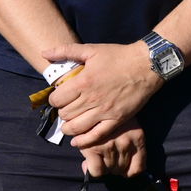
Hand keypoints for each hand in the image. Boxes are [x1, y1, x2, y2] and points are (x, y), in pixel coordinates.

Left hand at [42, 41, 160, 149]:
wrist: (146, 65)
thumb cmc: (118, 56)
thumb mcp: (91, 49)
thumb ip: (65, 51)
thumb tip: (44, 53)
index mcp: (84, 82)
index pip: (57, 99)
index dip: (54, 99)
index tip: (59, 97)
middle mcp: (92, 99)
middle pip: (65, 114)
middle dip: (61, 112)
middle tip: (66, 109)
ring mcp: (104, 111)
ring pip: (76, 127)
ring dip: (68, 128)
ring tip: (68, 124)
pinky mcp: (116, 120)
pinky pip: (96, 135)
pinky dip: (83, 141)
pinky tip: (77, 141)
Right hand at [78, 118, 146, 177]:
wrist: (88, 101)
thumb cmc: (108, 113)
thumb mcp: (125, 123)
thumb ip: (128, 145)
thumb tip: (123, 173)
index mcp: (138, 137)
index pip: (138, 168)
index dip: (127, 171)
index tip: (121, 168)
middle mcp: (126, 143)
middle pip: (121, 170)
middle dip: (113, 166)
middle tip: (105, 157)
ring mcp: (110, 146)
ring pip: (109, 170)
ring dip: (103, 166)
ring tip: (97, 154)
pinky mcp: (94, 148)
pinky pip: (97, 171)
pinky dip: (92, 169)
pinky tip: (88, 160)